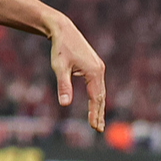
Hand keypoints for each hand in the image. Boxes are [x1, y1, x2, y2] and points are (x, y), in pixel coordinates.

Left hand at [48, 13, 108, 131]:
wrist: (63, 30)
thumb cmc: (60, 48)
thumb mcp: (59, 67)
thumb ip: (63, 86)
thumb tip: (65, 104)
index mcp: (94, 72)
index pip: (95, 98)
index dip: (94, 114)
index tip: (94, 127)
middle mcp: (100, 70)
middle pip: (101, 97)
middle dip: (99, 114)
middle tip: (98, 130)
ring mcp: (99, 67)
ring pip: (100, 92)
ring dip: (99, 106)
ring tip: (97, 121)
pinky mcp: (95, 66)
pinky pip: (97, 86)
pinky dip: (97, 97)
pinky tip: (94, 104)